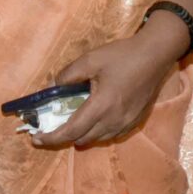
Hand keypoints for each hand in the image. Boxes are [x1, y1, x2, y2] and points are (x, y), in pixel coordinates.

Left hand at [28, 18, 185, 147]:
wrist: (156, 54)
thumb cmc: (123, 55)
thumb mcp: (91, 59)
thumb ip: (68, 74)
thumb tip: (53, 86)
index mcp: (102, 106)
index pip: (71, 130)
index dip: (52, 138)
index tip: (36, 139)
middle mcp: (114, 120)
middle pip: (83, 139)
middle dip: (64, 138)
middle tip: (50, 130)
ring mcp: (126, 123)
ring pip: (98, 139)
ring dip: (81, 136)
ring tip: (70, 125)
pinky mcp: (135, 121)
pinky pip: (111, 135)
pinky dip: (98, 132)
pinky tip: (94, 121)